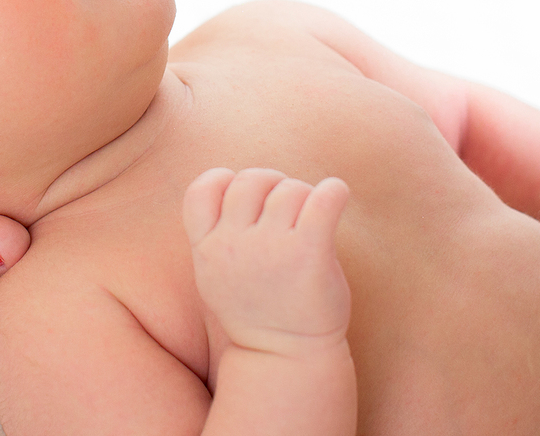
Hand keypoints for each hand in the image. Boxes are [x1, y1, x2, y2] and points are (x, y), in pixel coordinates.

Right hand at [182, 168, 351, 357]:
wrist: (286, 358)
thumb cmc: (259, 309)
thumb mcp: (218, 274)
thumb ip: (218, 232)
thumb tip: (236, 180)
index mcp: (207, 249)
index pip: (203, 188)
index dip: (226, 182)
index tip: (248, 201)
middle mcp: (233, 245)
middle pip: (252, 179)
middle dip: (273, 185)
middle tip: (289, 210)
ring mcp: (270, 249)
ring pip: (290, 188)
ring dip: (305, 197)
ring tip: (311, 223)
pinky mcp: (309, 253)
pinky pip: (323, 199)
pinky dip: (334, 191)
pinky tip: (336, 197)